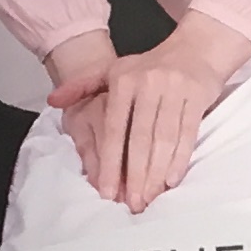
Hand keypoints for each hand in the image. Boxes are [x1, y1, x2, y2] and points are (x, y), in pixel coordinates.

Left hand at [50, 14, 250, 212]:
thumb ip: (82, 85)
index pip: (115, 128)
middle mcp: (148, 83)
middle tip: (132, 203)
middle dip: (135, 175)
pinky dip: (179, 159)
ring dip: (156, 173)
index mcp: (123, 79)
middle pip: (140, 139)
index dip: (110, 162)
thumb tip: (53, 100)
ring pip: (163, 140)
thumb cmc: (152, 66)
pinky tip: (171, 180)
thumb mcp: (113, 69)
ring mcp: (175, 90)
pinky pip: (187, 134)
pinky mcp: (197, 97)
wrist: (197, 47)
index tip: (107, 190)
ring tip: (150, 198)